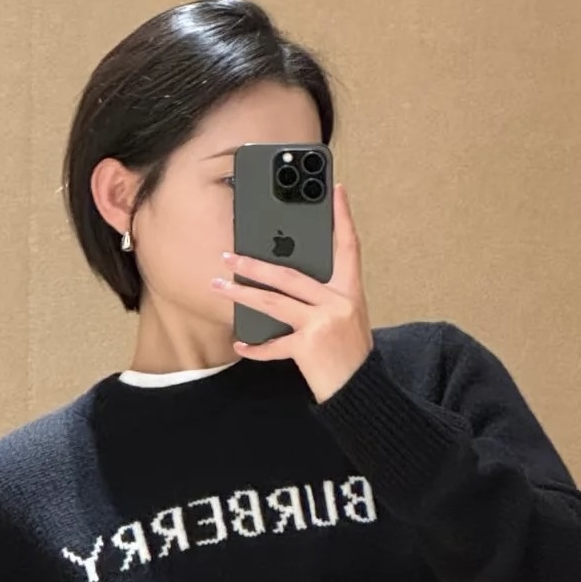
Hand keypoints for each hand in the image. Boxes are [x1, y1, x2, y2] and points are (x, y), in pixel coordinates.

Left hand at [210, 182, 373, 404]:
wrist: (361, 391)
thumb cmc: (349, 353)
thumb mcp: (347, 317)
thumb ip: (325, 296)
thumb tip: (285, 276)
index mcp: (351, 291)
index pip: (349, 246)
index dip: (343, 217)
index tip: (336, 190)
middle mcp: (338, 303)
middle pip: (291, 275)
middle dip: (255, 264)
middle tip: (229, 255)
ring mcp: (322, 324)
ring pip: (274, 302)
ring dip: (241, 294)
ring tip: (219, 285)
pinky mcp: (309, 348)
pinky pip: (275, 345)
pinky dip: (256, 346)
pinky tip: (240, 342)